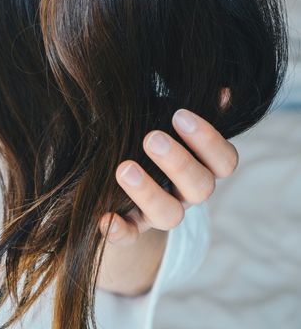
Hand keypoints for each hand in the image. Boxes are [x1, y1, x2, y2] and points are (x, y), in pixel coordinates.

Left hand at [100, 90, 236, 243]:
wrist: (116, 167)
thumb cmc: (148, 135)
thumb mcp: (166, 117)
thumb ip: (193, 105)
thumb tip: (223, 91)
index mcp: (203, 166)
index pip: (224, 161)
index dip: (208, 140)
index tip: (180, 114)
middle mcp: (187, 194)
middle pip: (200, 188)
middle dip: (178, 162)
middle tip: (151, 137)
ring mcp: (159, 213)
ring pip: (169, 215)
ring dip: (148, 192)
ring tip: (123, 168)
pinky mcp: (131, 227)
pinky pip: (129, 237)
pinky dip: (119, 231)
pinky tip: (104, 218)